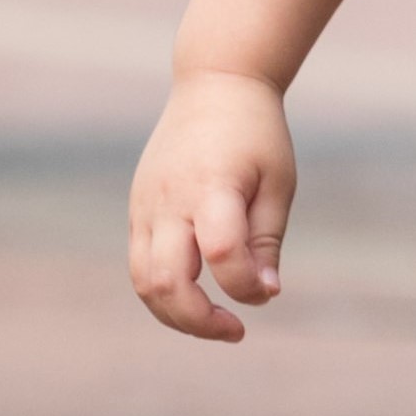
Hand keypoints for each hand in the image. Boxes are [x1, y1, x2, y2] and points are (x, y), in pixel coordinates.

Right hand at [130, 72, 297, 341]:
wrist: (214, 85)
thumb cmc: (256, 135)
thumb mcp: (277, 183)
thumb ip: (266, 242)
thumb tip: (265, 295)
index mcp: (211, 187)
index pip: (221, 253)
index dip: (244, 285)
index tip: (268, 291)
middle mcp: (169, 200)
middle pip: (166, 281)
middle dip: (199, 321)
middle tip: (236, 330)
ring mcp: (146, 206)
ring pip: (143, 282)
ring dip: (176, 315)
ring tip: (216, 322)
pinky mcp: (137, 210)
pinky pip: (140, 265)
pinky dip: (164, 293)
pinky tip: (197, 297)